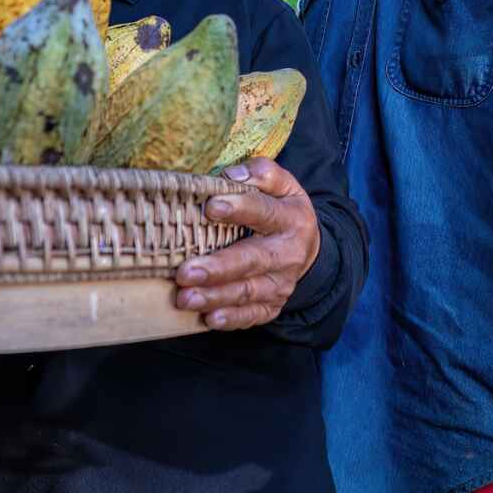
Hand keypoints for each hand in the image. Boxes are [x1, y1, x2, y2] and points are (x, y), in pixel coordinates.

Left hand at [175, 157, 321, 330]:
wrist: (307, 248)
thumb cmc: (281, 210)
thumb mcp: (283, 185)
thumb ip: (262, 173)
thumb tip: (233, 175)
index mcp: (291, 217)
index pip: (264, 211)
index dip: (239, 208)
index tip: (210, 208)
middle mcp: (288, 253)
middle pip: (252, 259)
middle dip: (218, 267)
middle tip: (185, 272)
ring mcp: (281, 283)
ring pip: (248, 291)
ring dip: (215, 296)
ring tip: (185, 298)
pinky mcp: (273, 305)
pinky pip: (253, 315)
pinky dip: (231, 318)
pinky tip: (209, 319)